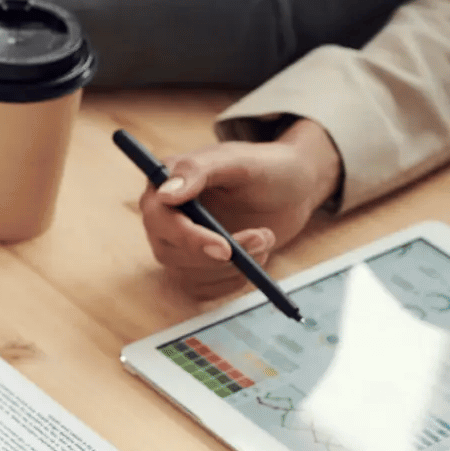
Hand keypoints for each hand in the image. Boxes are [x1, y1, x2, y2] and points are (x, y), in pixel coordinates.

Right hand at [138, 119, 342, 298]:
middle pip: (168, 252)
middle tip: (261, 239)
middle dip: (216, 256)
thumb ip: (198, 171)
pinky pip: (202, 289)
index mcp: (164, 184)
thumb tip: (164, 195)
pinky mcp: (196, 265)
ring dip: (232, 267)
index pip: (158, 219)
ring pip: (187, 274)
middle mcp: (164, 216)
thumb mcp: (239, 162)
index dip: (188, 238)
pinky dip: (232, 281)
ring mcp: (178, 243)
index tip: (225, 248)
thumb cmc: (266, 167)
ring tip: (265, 238)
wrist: (293, 188)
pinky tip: (255, 257)